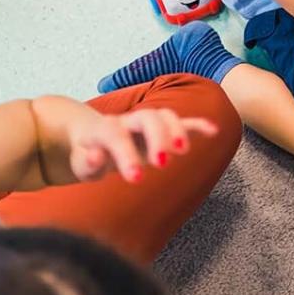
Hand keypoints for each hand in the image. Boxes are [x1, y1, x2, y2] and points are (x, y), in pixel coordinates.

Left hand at [67, 108, 220, 182]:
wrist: (92, 135)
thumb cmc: (87, 154)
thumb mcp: (80, 163)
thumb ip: (87, 161)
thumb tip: (95, 156)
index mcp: (105, 129)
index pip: (115, 134)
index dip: (126, 154)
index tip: (137, 179)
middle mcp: (128, 121)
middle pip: (146, 117)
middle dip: (158, 137)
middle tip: (163, 163)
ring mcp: (145, 123)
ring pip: (164, 115)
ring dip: (177, 129)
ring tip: (184, 151)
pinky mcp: (160, 129)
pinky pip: (181, 121)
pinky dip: (197, 124)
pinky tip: (213, 131)